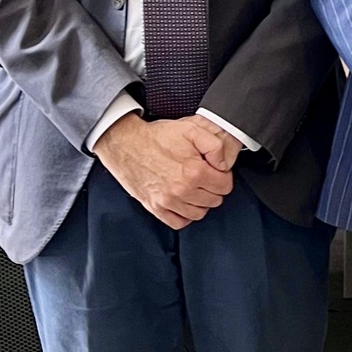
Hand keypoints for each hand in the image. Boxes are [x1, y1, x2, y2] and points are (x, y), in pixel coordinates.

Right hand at [94, 111, 233, 227]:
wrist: (126, 144)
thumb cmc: (156, 137)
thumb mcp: (191, 129)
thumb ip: (215, 145)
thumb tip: (224, 165)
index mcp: (194, 172)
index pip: (225, 186)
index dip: (223, 176)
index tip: (215, 170)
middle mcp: (182, 190)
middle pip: (214, 201)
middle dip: (213, 188)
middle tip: (204, 177)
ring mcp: (168, 201)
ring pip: (199, 213)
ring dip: (201, 202)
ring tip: (194, 188)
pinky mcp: (155, 207)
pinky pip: (179, 222)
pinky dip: (184, 215)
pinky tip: (183, 201)